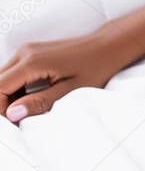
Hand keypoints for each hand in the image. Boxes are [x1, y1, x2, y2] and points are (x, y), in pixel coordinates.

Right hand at [0, 31, 124, 123]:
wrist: (108, 46)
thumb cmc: (95, 67)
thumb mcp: (71, 90)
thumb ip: (40, 102)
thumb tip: (12, 114)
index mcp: (32, 62)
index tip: (10, 124)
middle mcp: (24, 53)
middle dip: (1, 103)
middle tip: (15, 121)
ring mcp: (26, 51)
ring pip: (2, 77)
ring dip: (6, 96)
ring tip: (23, 112)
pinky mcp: (31, 53)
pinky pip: (13, 72)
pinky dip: (14, 88)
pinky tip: (28, 101)